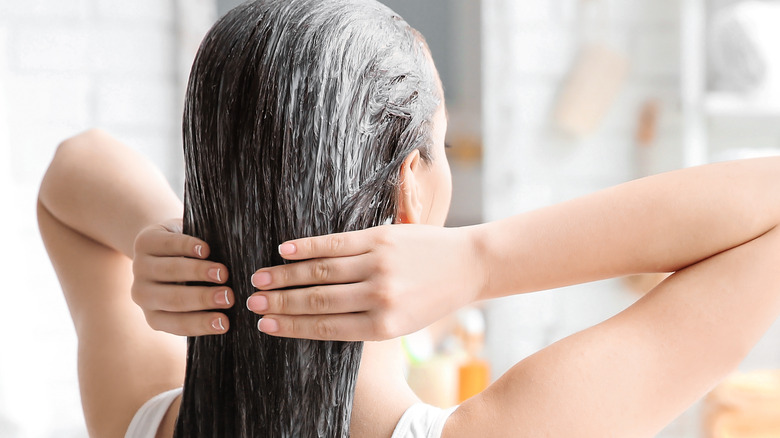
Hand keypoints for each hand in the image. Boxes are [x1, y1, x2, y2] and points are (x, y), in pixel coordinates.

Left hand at [131, 219, 233, 335]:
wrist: (162, 245)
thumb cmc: (187, 277)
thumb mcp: (191, 295)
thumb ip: (206, 306)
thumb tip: (235, 311)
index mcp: (156, 316)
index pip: (178, 324)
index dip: (202, 323)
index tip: (225, 323)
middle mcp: (143, 295)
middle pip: (174, 299)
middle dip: (203, 298)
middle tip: (228, 296)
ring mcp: (141, 268)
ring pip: (170, 271)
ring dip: (198, 272)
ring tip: (223, 273)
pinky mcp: (144, 242)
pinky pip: (168, 245)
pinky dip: (188, 247)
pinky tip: (205, 249)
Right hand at [246, 224, 484, 340]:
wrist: (468, 265)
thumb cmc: (432, 297)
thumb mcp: (402, 322)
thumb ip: (363, 321)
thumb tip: (316, 319)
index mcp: (383, 325)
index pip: (325, 327)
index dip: (291, 326)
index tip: (266, 326)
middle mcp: (378, 297)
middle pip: (317, 300)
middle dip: (280, 303)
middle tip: (252, 303)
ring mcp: (379, 265)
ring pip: (321, 271)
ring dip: (286, 275)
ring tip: (260, 279)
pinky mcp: (381, 238)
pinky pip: (337, 243)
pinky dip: (308, 247)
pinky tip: (285, 250)